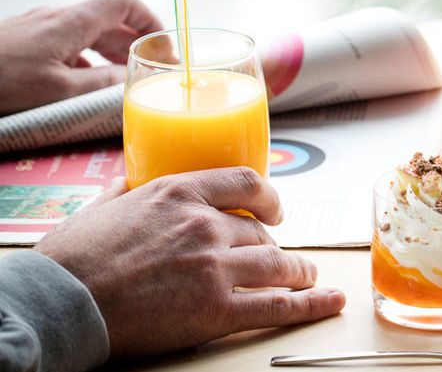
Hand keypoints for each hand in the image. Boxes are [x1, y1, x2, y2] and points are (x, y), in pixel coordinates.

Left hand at [0, 0, 162, 114]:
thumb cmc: (2, 83)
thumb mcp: (61, 92)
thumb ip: (101, 83)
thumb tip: (131, 80)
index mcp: (70, 22)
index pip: (124, 3)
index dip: (150, 21)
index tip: (164, 47)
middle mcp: (57, 18)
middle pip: (110, 19)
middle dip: (137, 42)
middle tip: (154, 70)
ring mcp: (40, 28)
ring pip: (89, 32)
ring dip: (113, 51)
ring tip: (128, 77)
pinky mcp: (27, 41)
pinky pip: (69, 43)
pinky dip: (89, 58)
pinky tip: (88, 83)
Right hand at [35, 167, 345, 356]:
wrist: (61, 301)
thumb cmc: (75, 257)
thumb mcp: (104, 205)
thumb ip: (129, 191)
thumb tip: (131, 183)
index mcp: (180, 191)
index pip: (247, 182)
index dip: (269, 197)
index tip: (275, 209)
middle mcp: (205, 224)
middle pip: (261, 232)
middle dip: (275, 246)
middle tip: (283, 257)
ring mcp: (214, 267)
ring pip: (277, 264)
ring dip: (300, 271)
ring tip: (308, 276)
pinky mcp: (217, 309)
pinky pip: (278, 305)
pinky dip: (310, 304)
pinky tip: (328, 301)